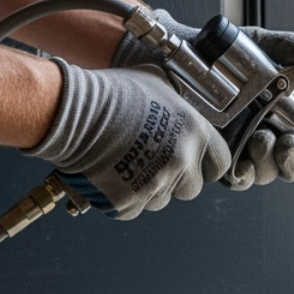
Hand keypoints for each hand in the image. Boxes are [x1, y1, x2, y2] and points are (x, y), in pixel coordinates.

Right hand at [27, 60, 231, 220]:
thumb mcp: (156, 84)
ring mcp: (156, 184)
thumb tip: (178, 104)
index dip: (206, 165)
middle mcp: (181, 161)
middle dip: (176, 180)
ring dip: (148, 189)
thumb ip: (176, 103)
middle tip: (153, 164)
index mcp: (194, 132)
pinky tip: (110, 176)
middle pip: (191, 188)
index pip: (220, 163)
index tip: (197, 165)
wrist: (73, 112)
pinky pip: (133, 209)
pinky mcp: (130, 201)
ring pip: (161, 201)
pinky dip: (122, 198)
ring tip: (126, 166)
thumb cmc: (111, 93)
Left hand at [112, 10, 293, 193]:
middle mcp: (263, 136)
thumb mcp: (261, 45)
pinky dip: (242, 172)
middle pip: (290, 166)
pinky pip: (234, 176)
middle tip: (289, 144)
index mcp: (281, 116)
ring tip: (260, 139)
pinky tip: (241, 158)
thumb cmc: (218, 51)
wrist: (174, 54)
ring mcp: (239, 148)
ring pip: (264, 172)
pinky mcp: (214, 156)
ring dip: (269, 162)